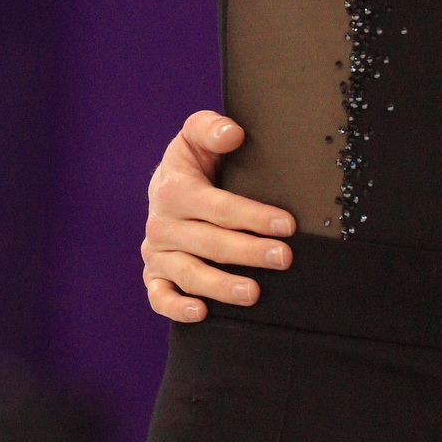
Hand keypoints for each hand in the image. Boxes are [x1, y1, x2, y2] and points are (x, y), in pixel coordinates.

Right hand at [140, 111, 294, 322]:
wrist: (166, 188)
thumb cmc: (193, 163)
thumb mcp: (196, 136)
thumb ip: (211, 128)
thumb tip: (232, 133)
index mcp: (174, 190)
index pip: (218, 207)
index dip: (253, 216)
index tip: (287, 225)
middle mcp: (162, 224)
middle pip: (209, 242)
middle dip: (249, 252)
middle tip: (284, 258)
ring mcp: (157, 253)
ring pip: (188, 274)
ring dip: (220, 285)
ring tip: (253, 293)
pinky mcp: (154, 276)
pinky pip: (159, 297)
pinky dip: (176, 307)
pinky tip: (202, 313)